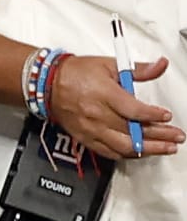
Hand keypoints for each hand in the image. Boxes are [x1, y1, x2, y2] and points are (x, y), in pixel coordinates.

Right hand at [49, 54, 180, 159]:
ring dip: (148, 149)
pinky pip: (109, 152)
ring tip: (165, 148)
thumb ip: (138, 70)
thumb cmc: (75, 74)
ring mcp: (91, 129)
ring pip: (123, 146)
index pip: (134, 110)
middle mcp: (97, 114)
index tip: (166, 116)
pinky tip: (141, 152)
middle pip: (133, 131)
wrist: (47, 84)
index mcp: (103, 94)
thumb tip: (160, 65)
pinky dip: (127, 155)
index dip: (154, 116)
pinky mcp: (85, 138)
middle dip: (160, 135)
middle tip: (176, 137)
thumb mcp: (109, 65)